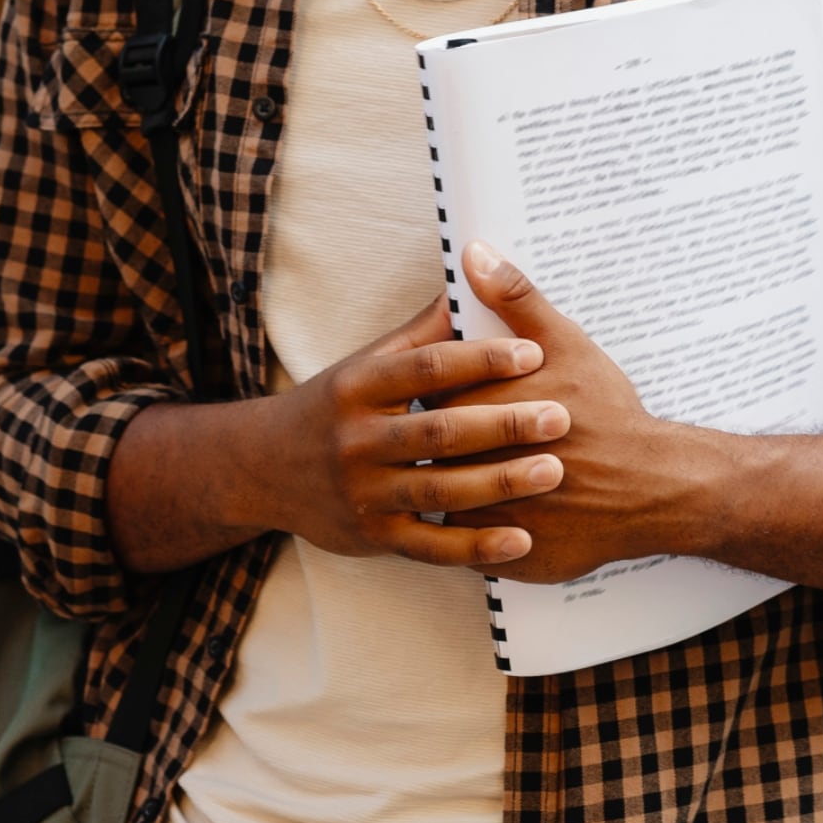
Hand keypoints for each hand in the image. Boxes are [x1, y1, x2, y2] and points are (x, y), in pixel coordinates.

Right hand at [260, 293, 570, 566]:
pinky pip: (431, 546)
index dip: (482, 359)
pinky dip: (477, 547)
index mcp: (359, 386)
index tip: (534, 353)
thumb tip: (476, 274)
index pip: (427, 368)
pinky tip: (522, 539)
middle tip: (560, 416)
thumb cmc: (336, 406)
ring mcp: (363, 492)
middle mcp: (356, 439)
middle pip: (438, 430)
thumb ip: (424, 332)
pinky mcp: (372, 537)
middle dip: (503, 423)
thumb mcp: (368, 362)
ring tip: (554, 471)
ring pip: (439, 489)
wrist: (262, 468)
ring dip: (499, 483)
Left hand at [436, 242, 738, 584]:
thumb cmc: (609, 412)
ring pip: (444, 504)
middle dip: (445, 442)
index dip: (447, 394)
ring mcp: (484, 521)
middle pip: (431, 452)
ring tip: (483, 472)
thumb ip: (515, 299)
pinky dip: (481, 531)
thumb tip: (474, 254)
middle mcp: (470, 468)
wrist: (655, 486)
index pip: (430, 398)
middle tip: (475, 434)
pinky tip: (501, 512)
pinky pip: (473, 550)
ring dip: (454, 489)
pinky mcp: (503, 560)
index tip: (466, 393)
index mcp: (476, 411)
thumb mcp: (566, 345)